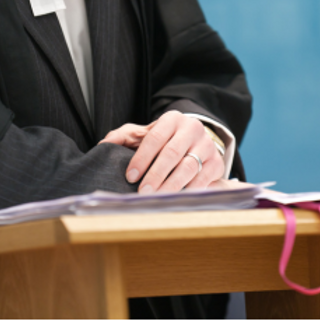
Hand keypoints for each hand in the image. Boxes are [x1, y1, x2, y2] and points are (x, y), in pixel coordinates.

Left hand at [100, 111, 224, 192]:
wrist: (196, 140)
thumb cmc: (165, 139)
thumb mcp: (145, 133)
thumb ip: (124, 137)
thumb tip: (103, 146)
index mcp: (172, 119)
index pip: (155, 138)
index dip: (141, 158)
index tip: (130, 176)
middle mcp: (192, 129)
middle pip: (172, 154)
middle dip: (155, 175)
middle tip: (142, 191)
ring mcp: (207, 146)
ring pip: (188, 167)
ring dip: (171, 185)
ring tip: (156, 198)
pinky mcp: (217, 163)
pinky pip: (203, 180)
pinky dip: (189, 191)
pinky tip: (176, 199)